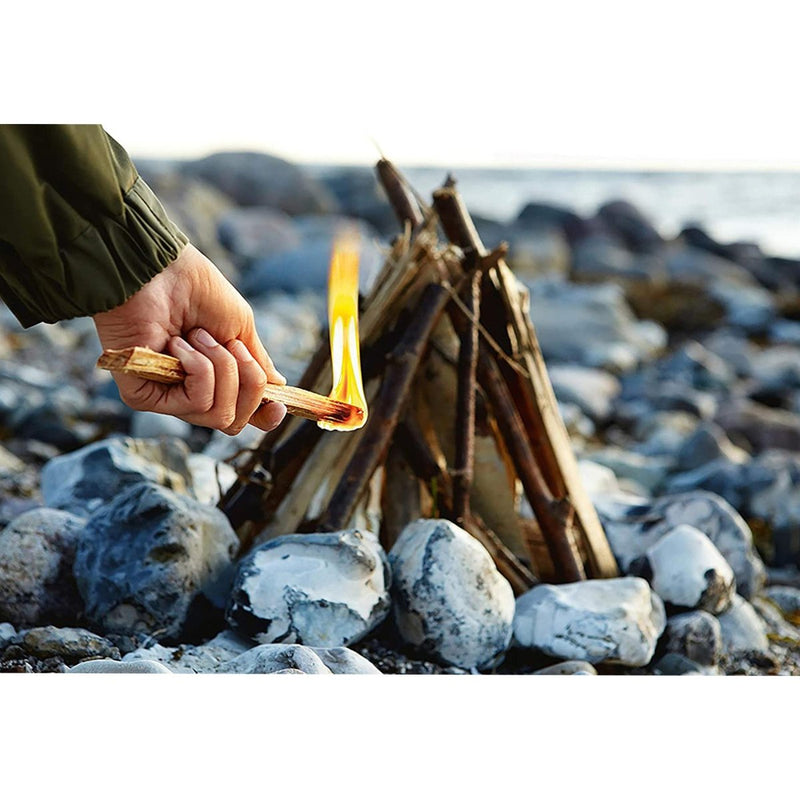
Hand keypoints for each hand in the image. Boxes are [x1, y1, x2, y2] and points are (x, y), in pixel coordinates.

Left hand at [93, 243, 286, 434]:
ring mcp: (166, 397)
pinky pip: (196, 403)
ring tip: (199, 335)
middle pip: (235, 421)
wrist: (161, 270)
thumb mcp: (240, 326)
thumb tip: (277, 386)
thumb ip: (256, 362)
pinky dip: (199, 369)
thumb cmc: (197, 290)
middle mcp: (189, 393)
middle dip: (248, 382)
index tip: (278, 404)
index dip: (264, 416)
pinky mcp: (144, 397)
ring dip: (222, 368)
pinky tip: (177, 343)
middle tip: (233, 346)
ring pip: (220, 414)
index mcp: (214, 378)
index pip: (242, 414)